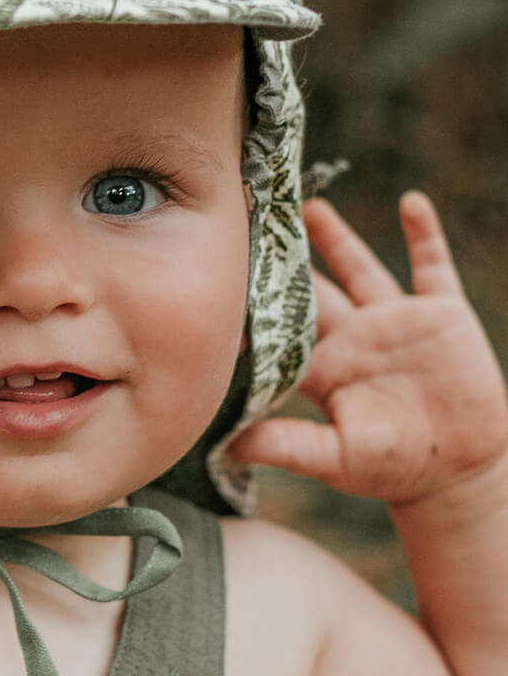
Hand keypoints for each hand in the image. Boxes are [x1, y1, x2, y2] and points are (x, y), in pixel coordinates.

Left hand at [229, 192, 507, 505]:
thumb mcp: (335, 458)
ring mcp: (394, 321)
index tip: (218, 270)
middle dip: (283, 257)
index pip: (277, 325)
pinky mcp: (441, 315)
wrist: (457, 473)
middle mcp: (351, 334)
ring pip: (357, 267)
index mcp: (321, 364)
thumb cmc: (392, 468)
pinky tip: (412, 202)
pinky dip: (424, 234)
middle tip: (251, 218)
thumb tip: (229, 447)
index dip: (250, 303)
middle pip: (308, 286)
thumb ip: (287, 446)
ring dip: (335, 236)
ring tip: (308, 205)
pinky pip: (432, 266)